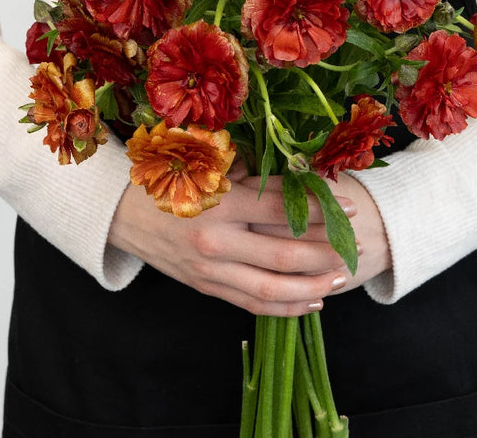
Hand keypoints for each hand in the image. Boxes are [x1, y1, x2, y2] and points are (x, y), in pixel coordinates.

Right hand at [108, 162, 357, 315]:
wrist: (122, 212)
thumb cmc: (171, 180)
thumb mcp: (212, 170)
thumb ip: (256, 178)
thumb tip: (305, 179)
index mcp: (219, 203)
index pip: (282, 209)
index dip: (320, 209)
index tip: (350, 208)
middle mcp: (215, 240)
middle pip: (284, 254)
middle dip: (326, 254)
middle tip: (354, 249)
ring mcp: (209, 270)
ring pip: (272, 289)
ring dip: (312, 287)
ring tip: (339, 280)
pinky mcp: (206, 287)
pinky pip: (252, 304)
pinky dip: (285, 308)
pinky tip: (311, 302)